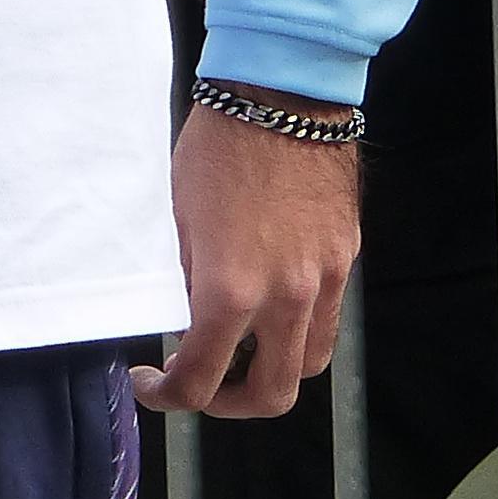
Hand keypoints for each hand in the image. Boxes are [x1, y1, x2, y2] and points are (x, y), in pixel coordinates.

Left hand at [136, 95, 359, 417]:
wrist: (282, 94)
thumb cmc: (218, 147)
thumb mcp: (177, 218)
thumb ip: (185, 280)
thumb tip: (184, 319)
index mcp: (231, 290)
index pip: (201, 378)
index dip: (169, 396)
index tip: (152, 385)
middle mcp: (285, 297)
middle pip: (271, 395)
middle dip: (229, 404)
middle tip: (200, 385)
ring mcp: (323, 280)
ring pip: (310, 362)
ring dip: (274, 372)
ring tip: (240, 351)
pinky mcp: (344, 258)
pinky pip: (328, 318)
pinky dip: (299, 329)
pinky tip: (270, 304)